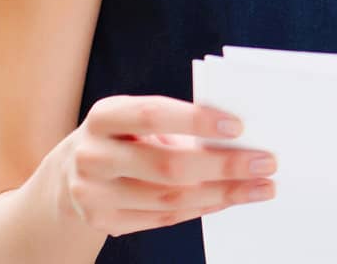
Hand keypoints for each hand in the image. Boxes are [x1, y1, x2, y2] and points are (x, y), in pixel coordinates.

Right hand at [54, 94, 277, 236]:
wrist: (70, 174)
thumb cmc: (125, 137)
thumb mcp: (138, 120)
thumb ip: (179, 124)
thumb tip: (241, 139)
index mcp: (104, 116)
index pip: (152, 115)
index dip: (196, 120)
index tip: (239, 126)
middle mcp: (92, 155)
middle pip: (167, 166)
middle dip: (224, 167)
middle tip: (266, 162)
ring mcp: (92, 193)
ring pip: (170, 198)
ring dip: (224, 194)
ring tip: (261, 187)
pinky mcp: (102, 221)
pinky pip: (164, 218)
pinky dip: (203, 208)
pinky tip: (230, 199)